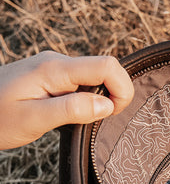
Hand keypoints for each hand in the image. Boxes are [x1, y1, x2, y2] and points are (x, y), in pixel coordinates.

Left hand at [0, 50, 133, 149]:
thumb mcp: (33, 120)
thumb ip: (71, 110)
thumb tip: (106, 104)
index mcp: (54, 69)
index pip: (106, 65)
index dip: (122, 88)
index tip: (115, 112)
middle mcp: (56, 62)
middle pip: (104, 69)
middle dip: (111, 95)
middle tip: (94, 122)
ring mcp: (53, 67)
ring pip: (93, 77)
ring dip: (96, 99)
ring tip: (75, 121)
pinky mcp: (51, 76)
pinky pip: (80, 83)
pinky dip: (84, 99)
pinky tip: (66, 115)